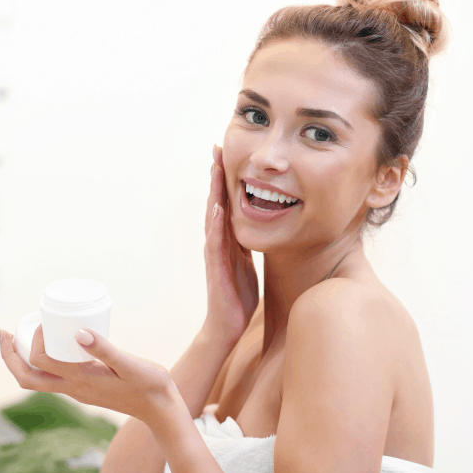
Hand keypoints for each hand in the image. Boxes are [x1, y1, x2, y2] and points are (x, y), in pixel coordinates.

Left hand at [0, 324, 178, 423]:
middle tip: (2, 332)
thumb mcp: (128, 363)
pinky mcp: (83, 389)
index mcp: (79, 381)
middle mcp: (72, 389)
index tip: (44, 321)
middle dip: (8, 355)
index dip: (34, 340)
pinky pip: (50, 377)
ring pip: (36, 379)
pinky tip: (50, 345)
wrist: (160, 408)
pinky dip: (39, 361)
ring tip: (16, 336)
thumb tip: (79, 333)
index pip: (39, 362)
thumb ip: (104, 349)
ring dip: (19, 359)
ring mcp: (76, 391)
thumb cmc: (147, 384)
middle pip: (26, 378)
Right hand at [203, 144, 259, 343]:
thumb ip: (247, 244)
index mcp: (227, 239)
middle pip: (216, 201)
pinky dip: (215, 223)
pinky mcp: (216, 267)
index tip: (227, 153)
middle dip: (216, 175)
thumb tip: (259, 227)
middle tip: (217, 148)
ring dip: (213, 191)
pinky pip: (215, 241)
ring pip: (212, 216)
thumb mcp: (247, 263)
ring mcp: (214, 253)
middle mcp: (218, 241)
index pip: (226, 202)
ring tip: (215, 168)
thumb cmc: (239, 295)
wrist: (228, 324)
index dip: (226, 178)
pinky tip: (217, 207)